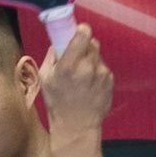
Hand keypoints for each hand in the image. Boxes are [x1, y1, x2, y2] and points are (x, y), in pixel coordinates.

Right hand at [38, 23, 112, 142]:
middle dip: (84, 47)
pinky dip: (97, 71)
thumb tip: (59, 42)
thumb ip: (52, 56)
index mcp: (69, 65)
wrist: (77, 126)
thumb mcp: (45, 77)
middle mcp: (87, 67)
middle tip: (76, 59)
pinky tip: (90, 85)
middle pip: (91, 43)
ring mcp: (102, 73)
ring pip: (97, 55)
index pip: (83, 35)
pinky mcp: (110, 80)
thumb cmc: (57, 102)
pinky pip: (103, 67)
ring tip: (83, 76)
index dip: (81, 31)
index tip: (78, 32)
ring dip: (90, 60)